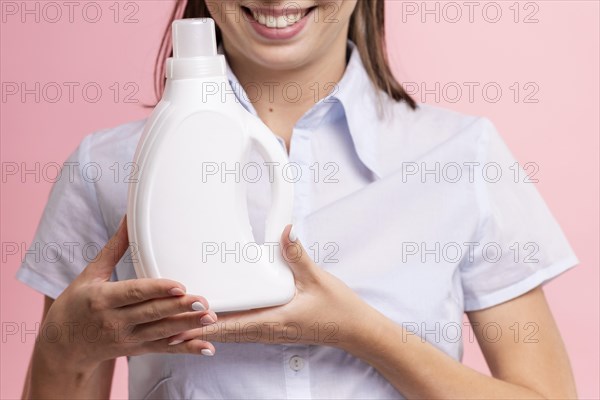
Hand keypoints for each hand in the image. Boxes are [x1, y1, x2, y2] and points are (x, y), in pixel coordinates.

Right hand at [33, 216, 217, 376]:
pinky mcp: (136, 350)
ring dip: (188, 327)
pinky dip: (186, 349)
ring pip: (161, 333)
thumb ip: (114, 248)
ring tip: (211, 318)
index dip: (157, 290)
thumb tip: (129, 217)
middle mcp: (114, 322)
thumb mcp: (91, 274)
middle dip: (179, 309)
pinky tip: (207, 347)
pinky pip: (164, 349)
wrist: (63, 345)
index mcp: (102, 299)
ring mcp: (127, 339)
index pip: (134, 293)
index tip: (180, 286)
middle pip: (152, 314)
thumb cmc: (77, 303)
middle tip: (204, 301)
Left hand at [167, 225, 374, 349]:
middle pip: (223, 334)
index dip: (204, 327)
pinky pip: (241, 332)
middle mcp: (267, 331)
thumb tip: (286, 230)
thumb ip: (298, 255)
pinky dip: (222, 328)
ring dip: (206, 331)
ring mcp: (269, 333)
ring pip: (230, 334)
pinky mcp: (273, 329)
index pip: (231, 326)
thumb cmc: (338, 309)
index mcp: (275, 320)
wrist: (354, 330)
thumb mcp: (318, 279)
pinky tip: (212, 320)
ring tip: (180, 323)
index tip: (180, 325)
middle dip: (196, 330)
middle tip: (167, 323)